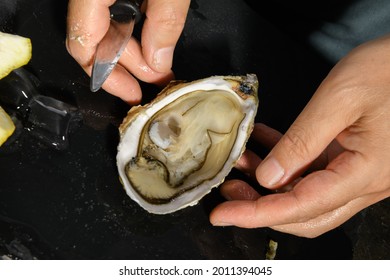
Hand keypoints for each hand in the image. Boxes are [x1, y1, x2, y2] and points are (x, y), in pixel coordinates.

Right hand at [66, 0, 189, 103]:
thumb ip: (163, 23)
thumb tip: (157, 64)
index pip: (83, 45)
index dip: (107, 77)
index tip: (132, 94)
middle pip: (97, 40)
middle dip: (129, 67)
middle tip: (156, 82)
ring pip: (110, 27)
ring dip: (136, 51)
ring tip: (161, 67)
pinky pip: (119, 13)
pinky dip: (136, 31)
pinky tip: (154, 42)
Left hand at [210, 34, 389, 237]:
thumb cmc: (389, 70)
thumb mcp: (340, 100)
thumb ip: (302, 142)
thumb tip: (269, 177)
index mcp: (364, 174)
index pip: (301, 207)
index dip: (257, 214)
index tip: (224, 215)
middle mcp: (363, 182)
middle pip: (304, 213)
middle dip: (261, 207)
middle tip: (228, 192)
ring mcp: (358, 172)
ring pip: (307, 194)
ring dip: (270, 185)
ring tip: (240, 163)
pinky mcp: (352, 157)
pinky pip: (314, 171)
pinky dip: (285, 163)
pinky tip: (263, 144)